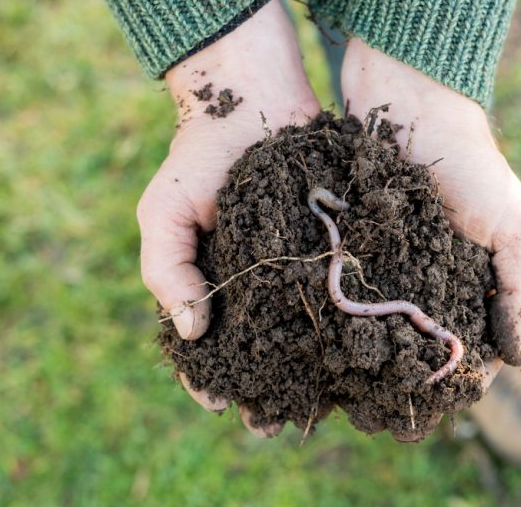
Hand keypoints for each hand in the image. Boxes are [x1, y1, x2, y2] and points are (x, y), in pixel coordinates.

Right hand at [135, 0, 318, 434]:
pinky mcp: (330, 246)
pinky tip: (356, 346)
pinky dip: (344, 320)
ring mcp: (296, 267)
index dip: (209, 378)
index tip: (222, 404)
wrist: (255, 99)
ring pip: (303, 330)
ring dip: (310, 368)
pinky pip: (337, 289)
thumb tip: (191, 332)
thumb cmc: (200, 158)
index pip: (206, 345)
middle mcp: (257, 284)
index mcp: (211, 281)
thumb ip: (168, 270)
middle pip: (260, 349)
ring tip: (321, 401)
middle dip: (267, 387)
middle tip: (277, 421)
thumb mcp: (164, 211)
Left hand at [341, 39, 520, 439]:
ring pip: (379, 330)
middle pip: (418, 347)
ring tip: (347, 400)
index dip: (454, 383)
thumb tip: (518, 359)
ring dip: (367, 363)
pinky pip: (346, 294)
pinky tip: (324, 351)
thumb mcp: (514, 225)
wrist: (411, 103)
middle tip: (379, 420)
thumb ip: (520, 288)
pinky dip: (341, 322)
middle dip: (403, 382)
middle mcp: (429, 282)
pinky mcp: (353, 249)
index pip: (467, 348)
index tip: (430, 415)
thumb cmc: (471, 165)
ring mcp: (388, 268)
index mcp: (472, 283)